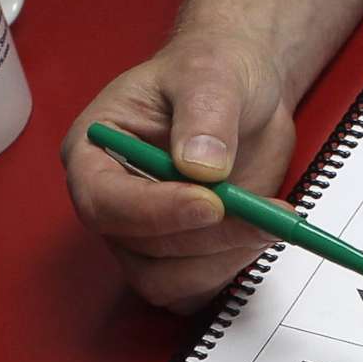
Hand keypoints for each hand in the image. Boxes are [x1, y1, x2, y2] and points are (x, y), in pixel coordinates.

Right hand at [61, 27, 299, 307]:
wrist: (245, 91)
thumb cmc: (213, 71)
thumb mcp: (212, 73)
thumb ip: (205, 114)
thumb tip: (201, 165)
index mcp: (94, 152)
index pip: (104, 201)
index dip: (155, 211)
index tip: (211, 202)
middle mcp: (112, 202)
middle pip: (140, 250)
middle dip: (207, 237)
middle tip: (262, 211)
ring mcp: (145, 235)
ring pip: (169, 281)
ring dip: (223, 258)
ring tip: (268, 216)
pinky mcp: (181, 256)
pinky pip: (196, 289)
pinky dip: (232, 268)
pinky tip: (260, 231)